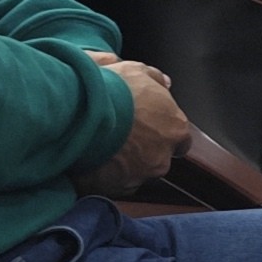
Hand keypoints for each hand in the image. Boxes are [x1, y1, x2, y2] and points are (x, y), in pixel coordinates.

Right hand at [74, 56, 195, 195]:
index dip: (163, 132)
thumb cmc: (111, 92)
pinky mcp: (115, 189)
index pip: (180, 139)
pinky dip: (105, 176)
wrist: (80, 115)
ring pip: (136, 174)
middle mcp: (162, 157)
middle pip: (157, 159)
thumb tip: (165, 83)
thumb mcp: (136, 72)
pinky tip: (92, 161)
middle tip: (120, 135)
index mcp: (175, 129)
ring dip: (124, 164)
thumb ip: (156, 79)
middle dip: (143, 150)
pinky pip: (113, 185)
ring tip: (102, 148)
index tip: (148, 127)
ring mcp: (139, 176)